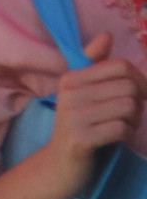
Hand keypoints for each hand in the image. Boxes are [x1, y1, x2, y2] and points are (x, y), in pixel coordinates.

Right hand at [44, 46, 145, 176]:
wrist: (59, 164)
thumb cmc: (79, 124)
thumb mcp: (83, 91)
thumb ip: (95, 63)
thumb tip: (106, 34)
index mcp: (71, 78)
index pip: (120, 66)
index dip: (139, 80)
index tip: (138, 94)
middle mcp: (70, 94)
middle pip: (130, 87)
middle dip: (138, 103)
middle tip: (128, 116)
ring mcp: (74, 116)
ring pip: (130, 107)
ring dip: (134, 121)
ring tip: (122, 126)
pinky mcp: (81, 138)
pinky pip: (122, 128)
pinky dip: (126, 134)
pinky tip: (116, 138)